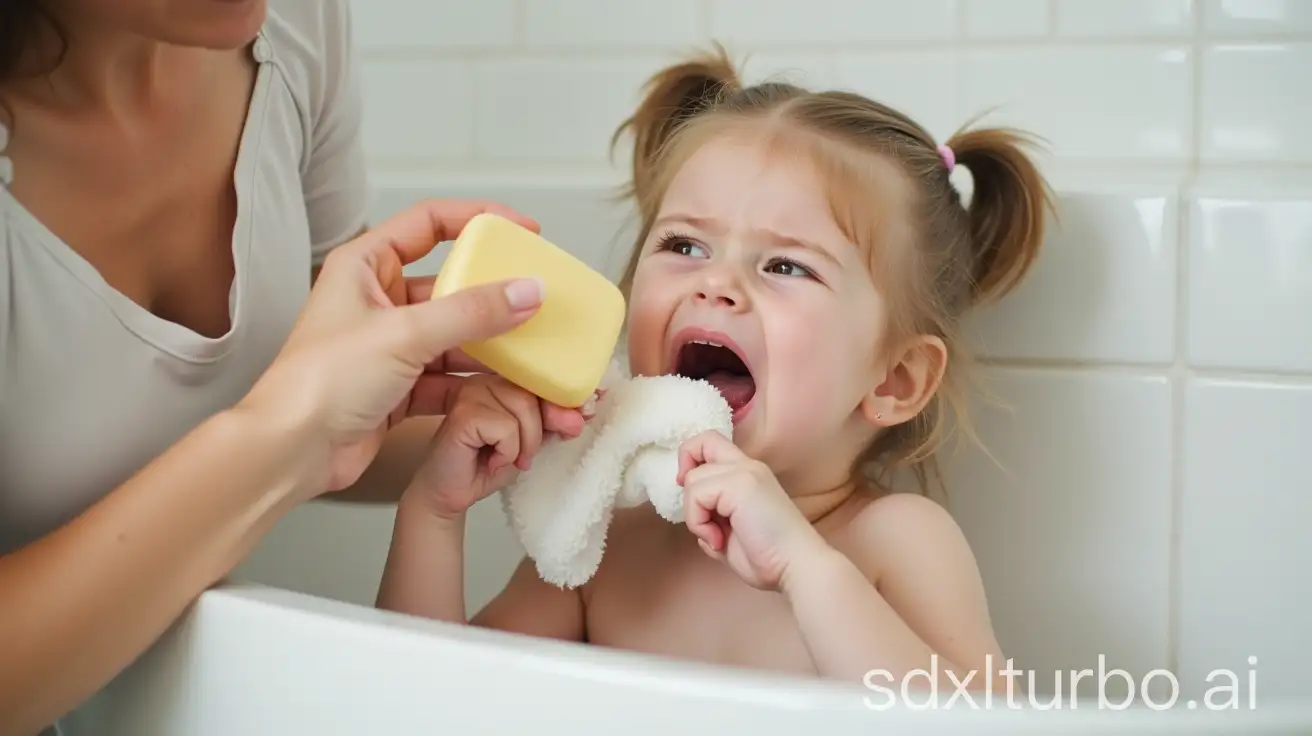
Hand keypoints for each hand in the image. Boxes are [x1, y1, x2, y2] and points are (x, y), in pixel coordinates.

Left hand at [239, 198, 547, 495]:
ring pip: (455, 333)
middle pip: (450, 283)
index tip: (523, 231)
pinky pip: (451, 374)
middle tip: (536, 295)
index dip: (479, 220)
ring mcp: (390, 345)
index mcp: (365, 266)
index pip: (430, 223)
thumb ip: (472, 312)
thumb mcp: (405, 334)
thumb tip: (527, 291)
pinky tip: (507, 385)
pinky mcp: (400, 386)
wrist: (291, 452)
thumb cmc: (322, 381)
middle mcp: (378, 300)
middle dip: (494, 292)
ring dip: (491, 342)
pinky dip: (478, 380)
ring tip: (532, 344)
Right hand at [404, 375, 588, 519]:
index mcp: (502, 381)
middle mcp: (485, 379)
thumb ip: (554, 422)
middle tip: (525, 457)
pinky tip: (490, 460)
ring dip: (524, 444)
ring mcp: (471, 392)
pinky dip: (507, 451)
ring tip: (505, 459)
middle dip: (541, 431)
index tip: (591, 407)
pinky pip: (506, 427)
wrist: (452, 493)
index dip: (568, 396)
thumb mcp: (531, 441)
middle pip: (534, 395)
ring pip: (524, 409)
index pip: (542, 379)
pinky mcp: (462, 412)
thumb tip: (585, 409)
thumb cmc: (488, 464)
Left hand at [677, 430, 829, 589]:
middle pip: (701, 442)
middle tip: (699, 510)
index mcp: (749, 475)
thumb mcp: (731, 538)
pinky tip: (719, 540)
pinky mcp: (739, 484)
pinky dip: (698, 522)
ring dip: (695, 515)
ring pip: (693, 479)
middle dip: (686, 475)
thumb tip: (702, 529)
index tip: (696, 498)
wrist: (797, 567)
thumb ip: (714, 525)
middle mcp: (747, 466)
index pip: (712, 444)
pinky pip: (697, 495)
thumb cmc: (771, 559)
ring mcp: (745, 472)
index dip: (693, 462)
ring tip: (717, 537)